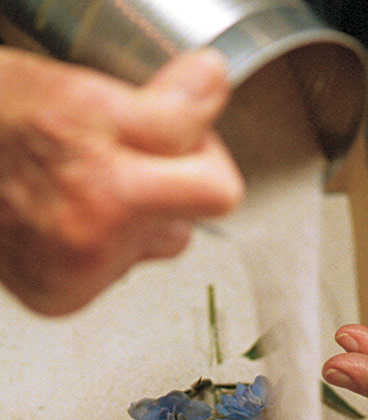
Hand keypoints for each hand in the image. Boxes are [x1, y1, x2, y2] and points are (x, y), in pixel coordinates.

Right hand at [0, 47, 243, 313]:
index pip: (218, 194)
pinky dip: (106, 240)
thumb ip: (167, 106)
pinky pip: (118, 268)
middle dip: (167, 186)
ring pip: (151, 247)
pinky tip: (72, 213)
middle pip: (187, 225)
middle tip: (123, 155)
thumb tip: (213, 84)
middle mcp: (93, 254)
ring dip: (135, 215)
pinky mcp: (60, 298)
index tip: (188, 141)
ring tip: (87, 182)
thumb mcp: (83, 95)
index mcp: (109, 200)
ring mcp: (76, 282)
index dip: (208, 157)